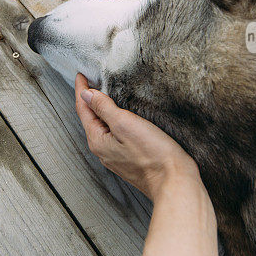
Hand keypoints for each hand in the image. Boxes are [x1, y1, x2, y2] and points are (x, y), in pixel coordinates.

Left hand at [75, 73, 202, 200]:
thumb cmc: (153, 154)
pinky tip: (120, 115)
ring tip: (103, 94)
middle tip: (89, 80)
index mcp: (97, 140)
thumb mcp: (125, 123)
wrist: (174, 182)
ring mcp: (116, 156)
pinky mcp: (129, 159)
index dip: (81, 90)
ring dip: (101, 109)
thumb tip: (86, 94)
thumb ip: (104, 107)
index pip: (83, 109)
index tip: (81, 74)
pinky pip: (114, 134)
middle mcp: (103, 150)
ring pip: (102, 127)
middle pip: (90, 118)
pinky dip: (113, 120)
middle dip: (88, 99)